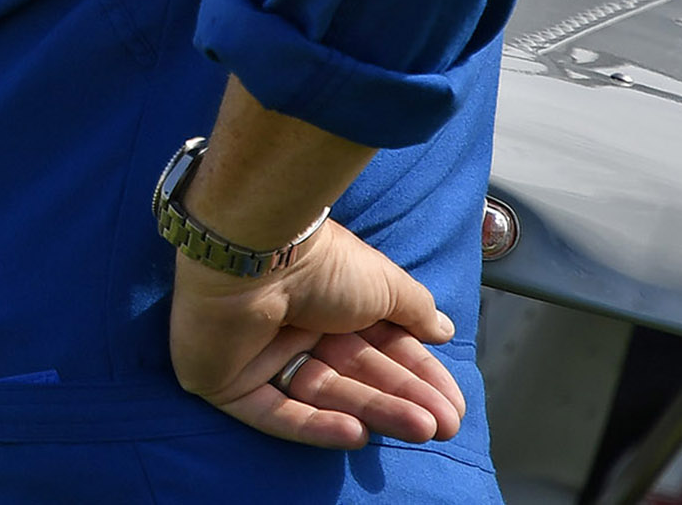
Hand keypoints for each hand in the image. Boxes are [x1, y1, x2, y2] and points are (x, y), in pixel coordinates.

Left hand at [168, 220, 464, 449]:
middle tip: (445, 426)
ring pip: (323, 396)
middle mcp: (294, 329)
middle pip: (354, 376)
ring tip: (422, 427)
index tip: (455, 405)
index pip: (379, 348)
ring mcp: (259, 357)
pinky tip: (357, 433)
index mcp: (327, 302)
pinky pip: (275, 413)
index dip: (418, 376)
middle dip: (402, 400)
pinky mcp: (227, 382)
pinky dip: (314, 425)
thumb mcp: (383, 283)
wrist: (256, 249)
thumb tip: (443, 329)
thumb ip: (412, 310)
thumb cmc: (321, 260)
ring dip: (373, 412)